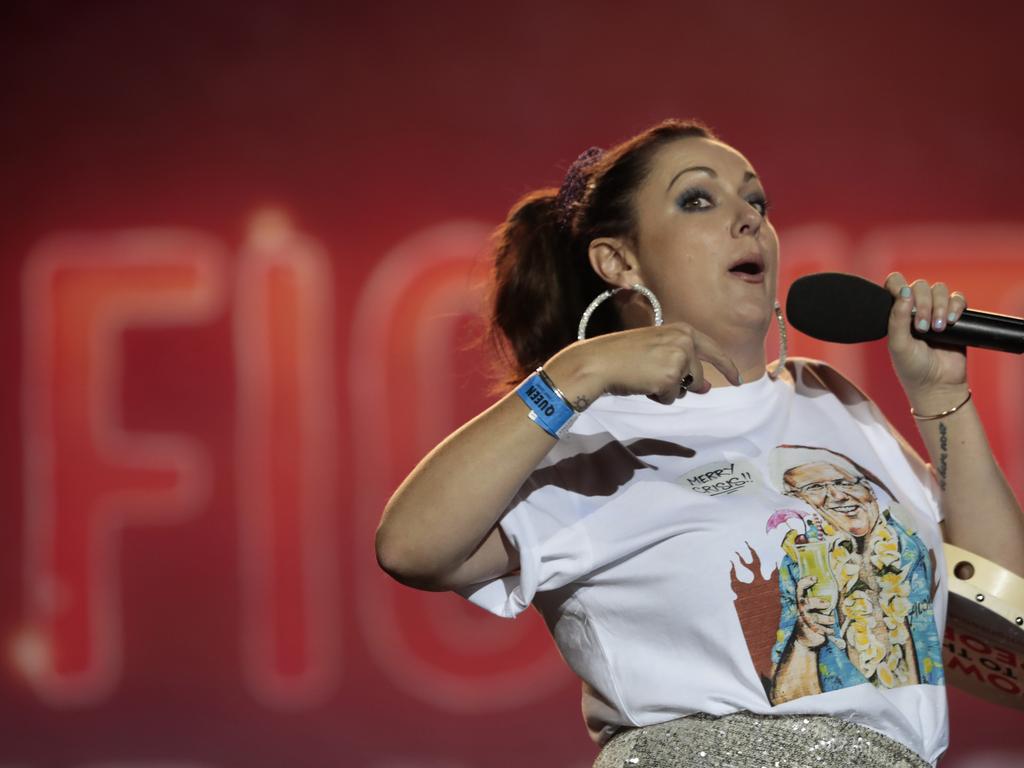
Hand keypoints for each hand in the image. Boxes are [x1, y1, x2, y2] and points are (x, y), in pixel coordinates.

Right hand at [544, 322, 740, 407]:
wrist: (600, 362)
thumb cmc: (622, 356)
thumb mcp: (656, 349)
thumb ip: (682, 363)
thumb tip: (706, 387)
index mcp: (682, 330)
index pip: (713, 348)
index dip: (727, 365)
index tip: (738, 379)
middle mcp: (685, 340)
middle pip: (699, 374)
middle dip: (692, 385)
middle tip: (692, 388)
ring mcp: (680, 358)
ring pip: (686, 388)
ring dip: (669, 390)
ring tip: (646, 378)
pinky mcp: (671, 376)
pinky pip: (672, 397)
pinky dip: (659, 397)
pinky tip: (643, 385)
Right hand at [794, 576, 833, 648]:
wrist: (805, 638)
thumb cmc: (813, 618)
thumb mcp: (815, 608)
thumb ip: (822, 599)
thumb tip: (840, 590)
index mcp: (802, 600)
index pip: (800, 588)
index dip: (805, 582)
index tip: (815, 579)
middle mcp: (801, 609)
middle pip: (806, 602)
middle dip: (817, 602)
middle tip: (828, 604)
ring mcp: (805, 620)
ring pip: (816, 618)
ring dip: (827, 619)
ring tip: (832, 620)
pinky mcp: (811, 630)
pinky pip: (822, 629)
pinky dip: (829, 630)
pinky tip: (830, 630)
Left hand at [884, 273, 968, 401]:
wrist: (938, 385)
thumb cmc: (912, 368)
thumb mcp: (898, 345)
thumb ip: (897, 318)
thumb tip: (904, 291)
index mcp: (896, 313)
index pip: (894, 284)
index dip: (898, 286)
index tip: (903, 300)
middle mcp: (915, 308)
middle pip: (920, 285)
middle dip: (922, 304)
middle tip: (922, 327)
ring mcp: (935, 311)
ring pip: (939, 289)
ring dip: (939, 306)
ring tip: (937, 329)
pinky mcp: (955, 316)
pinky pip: (958, 298)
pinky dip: (956, 306)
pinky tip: (952, 322)